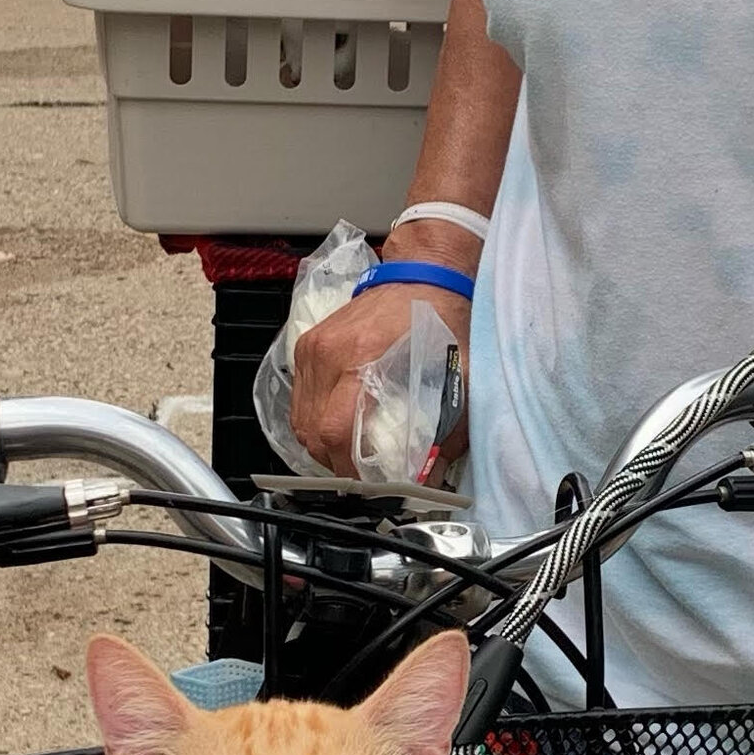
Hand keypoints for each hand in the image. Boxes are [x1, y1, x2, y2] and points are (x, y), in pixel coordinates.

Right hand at [290, 273, 473, 477]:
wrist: (423, 272)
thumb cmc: (438, 314)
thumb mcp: (453, 373)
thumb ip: (446, 427)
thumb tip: (435, 470)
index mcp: (362, 358)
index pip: (335, 430)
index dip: (348, 467)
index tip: (367, 482)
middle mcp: (329, 352)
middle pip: (312, 430)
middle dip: (334, 462)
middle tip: (361, 473)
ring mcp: (313, 347)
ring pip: (300, 419)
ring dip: (321, 443)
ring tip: (349, 452)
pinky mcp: (308, 345)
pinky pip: (300, 397)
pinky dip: (314, 419)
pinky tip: (338, 424)